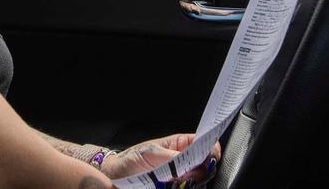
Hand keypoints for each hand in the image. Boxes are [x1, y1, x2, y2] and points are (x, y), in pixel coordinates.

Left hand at [101, 133, 220, 185]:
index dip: (211, 150)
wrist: (116, 179)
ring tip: (175, 182)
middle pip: (207, 165)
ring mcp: (182, 178)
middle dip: (203, 170)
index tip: (209, 158)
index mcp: (180, 145)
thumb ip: (171, 156)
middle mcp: (184, 161)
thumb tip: (190, 160)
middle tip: (188, 174)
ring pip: (201, 182)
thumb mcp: (150, 154)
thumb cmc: (131, 160)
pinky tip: (175, 187)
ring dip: (194, 183)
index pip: (205, 143)